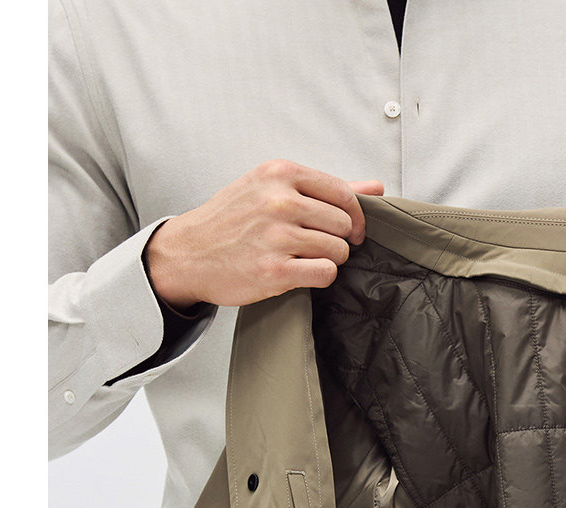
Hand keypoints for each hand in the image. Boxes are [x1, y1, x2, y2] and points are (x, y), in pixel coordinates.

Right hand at [145, 160, 385, 309]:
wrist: (189, 253)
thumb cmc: (232, 220)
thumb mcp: (271, 188)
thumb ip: (326, 188)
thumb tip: (375, 188)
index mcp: (279, 173)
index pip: (343, 193)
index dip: (355, 215)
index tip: (349, 228)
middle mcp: (279, 200)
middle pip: (344, 224)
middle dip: (339, 239)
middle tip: (316, 245)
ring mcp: (277, 235)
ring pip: (338, 251)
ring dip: (328, 259)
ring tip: (303, 257)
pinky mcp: (276, 269)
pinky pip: (325, 274)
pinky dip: (319, 276)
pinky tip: (299, 272)